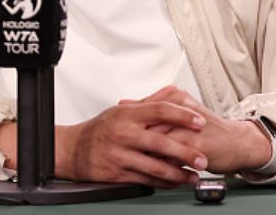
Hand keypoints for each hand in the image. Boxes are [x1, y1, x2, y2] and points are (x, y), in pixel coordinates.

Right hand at [55, 101, 208, 187]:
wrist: (72, 150)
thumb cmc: (100, 129)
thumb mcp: (122, 110)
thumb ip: (149, 103)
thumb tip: (175, 93)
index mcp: (128, 115)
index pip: (161, 110)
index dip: (183, 115)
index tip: (200, 121)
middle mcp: (124, 134)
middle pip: (161, 142)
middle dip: (186, 152)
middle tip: (203, 158)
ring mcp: (120, 155)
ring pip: (155, 166)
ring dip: (178, 173)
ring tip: (192, 175)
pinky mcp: (117, 174)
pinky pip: (145, 180)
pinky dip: (162, 182)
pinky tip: (174, 182)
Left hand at [125, 86, 275, 174]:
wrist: (235, 142)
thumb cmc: (207, 130)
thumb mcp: (179, 112)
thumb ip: (153, 107)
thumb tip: (124, 103)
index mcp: (175, 97)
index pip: (143, 110)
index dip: (126, 124)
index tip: (113, 135)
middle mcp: (181, 108)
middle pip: (146, 125)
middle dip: (131, 141)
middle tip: (118, 152)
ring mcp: (189, 126)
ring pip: (157, 141)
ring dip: (142, 154)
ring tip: (131, 163)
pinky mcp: (196, 143)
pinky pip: (171, 156)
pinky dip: (159, 165)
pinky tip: (150, 172)